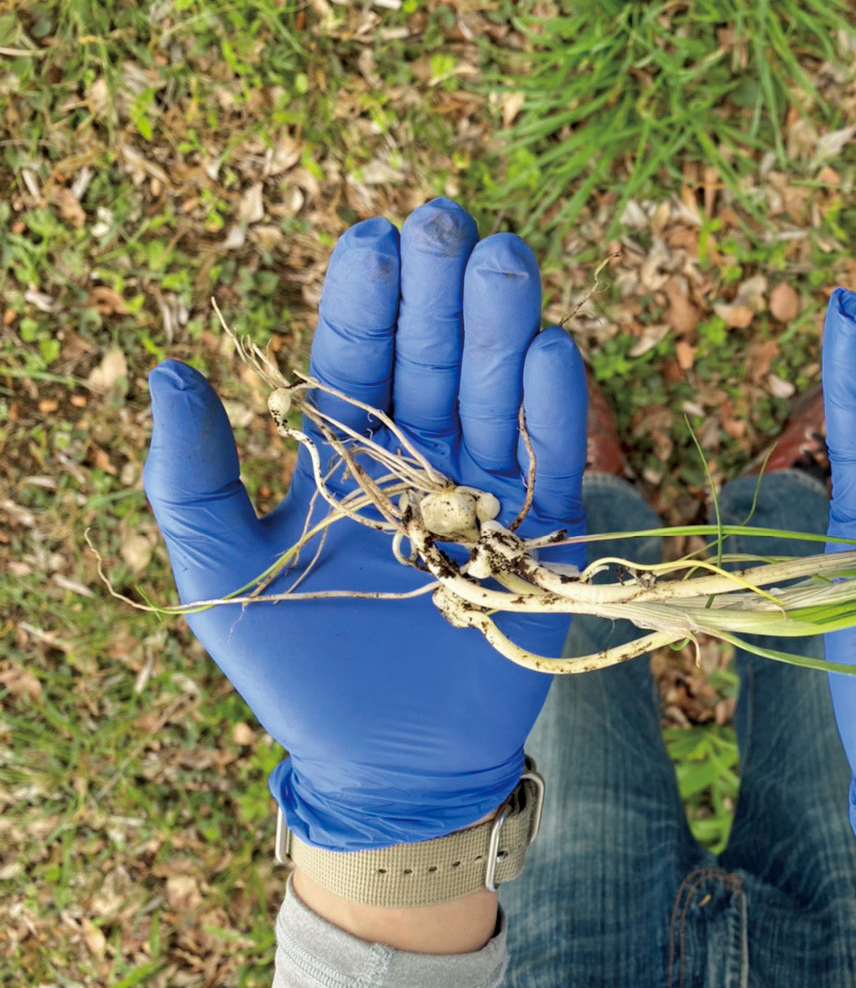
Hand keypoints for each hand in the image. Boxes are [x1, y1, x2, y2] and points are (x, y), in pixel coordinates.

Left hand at [143, 198, 586, 851]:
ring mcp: (485, 494)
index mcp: (342, 458)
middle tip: (449, 222)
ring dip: (501, 327)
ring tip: (504, 259)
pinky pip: (551, 460)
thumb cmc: (300, 673)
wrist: (392, 764)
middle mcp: (419, 461)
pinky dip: (553, 407)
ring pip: (497, 393)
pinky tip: (549, 347)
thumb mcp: (222, 576)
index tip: (373, 236)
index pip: (355, 358)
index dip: (365, 299)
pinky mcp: (540, 537)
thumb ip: (191, 479)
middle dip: (440, 292)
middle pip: (434, 359)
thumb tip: (170, 369)